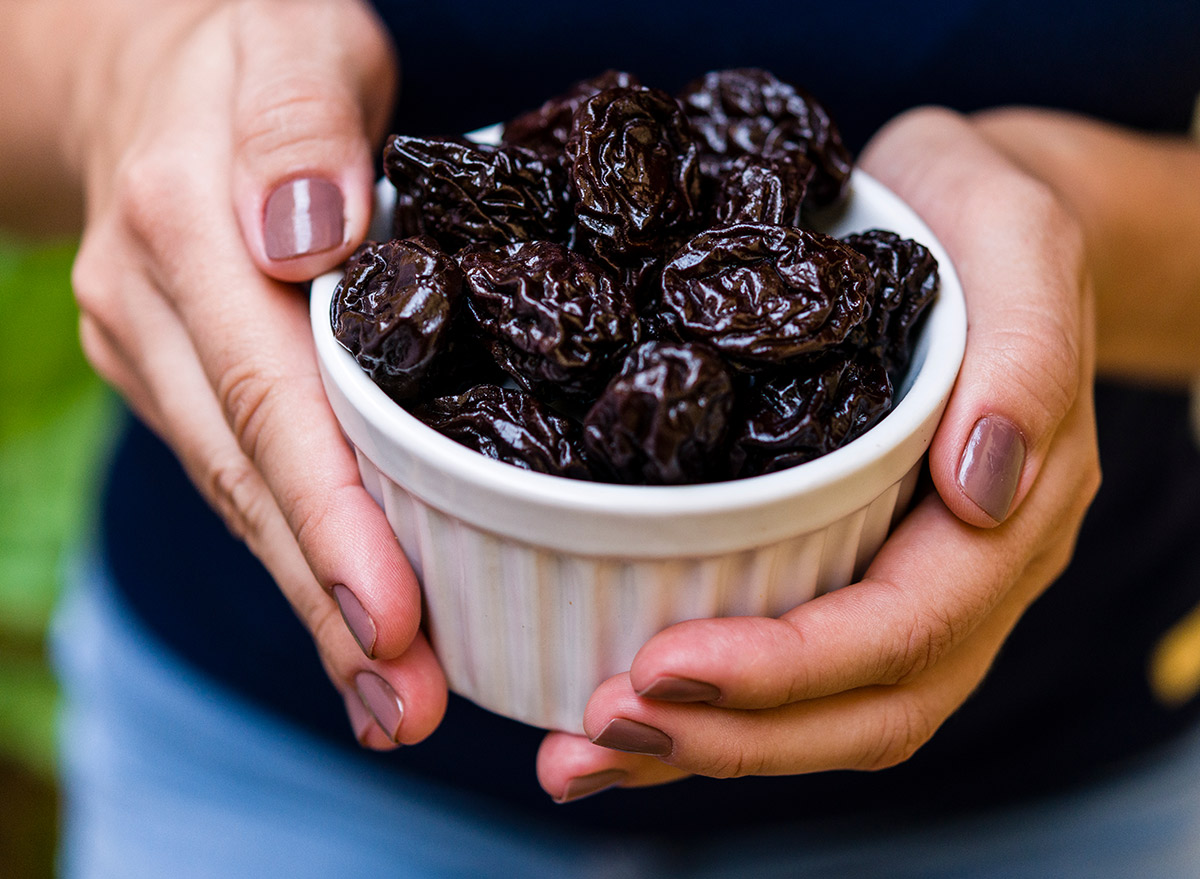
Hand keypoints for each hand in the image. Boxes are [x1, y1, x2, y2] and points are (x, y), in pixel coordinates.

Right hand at [69, 0, 446, 746]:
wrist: (148, 58)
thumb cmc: (250, 42)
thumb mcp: (292, 42)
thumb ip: (300, 126)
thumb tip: (304, 236)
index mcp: (187, 226)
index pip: (269, 398)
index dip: (332, 517)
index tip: (393, 619)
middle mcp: (153, 308)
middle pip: (249, 478)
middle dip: (329, 603)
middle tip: (409, 708)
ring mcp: (153, 348)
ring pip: (239, 495)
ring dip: (314, 605)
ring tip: (393, 701)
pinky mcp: (176, 372)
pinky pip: (240, 473)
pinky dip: (299, 551)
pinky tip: (351, 622)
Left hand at [536, 106, 1100, 801]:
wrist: (965, 218)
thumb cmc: (981, 216)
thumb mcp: (1017, 238)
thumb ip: (1027, 354)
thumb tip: (980, 493)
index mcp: (1012, 510)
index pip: (907, 628)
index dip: (790, 667)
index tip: (665, 667)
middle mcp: (963, 572)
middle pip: (862, 706)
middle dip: (730, 735)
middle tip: (598, 726)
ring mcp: (908, 579)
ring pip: (825, 712)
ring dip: (704, 745)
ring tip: (581, 751)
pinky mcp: (849, 564)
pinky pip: (790, 665)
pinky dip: (706, 707)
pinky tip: (612, 712)